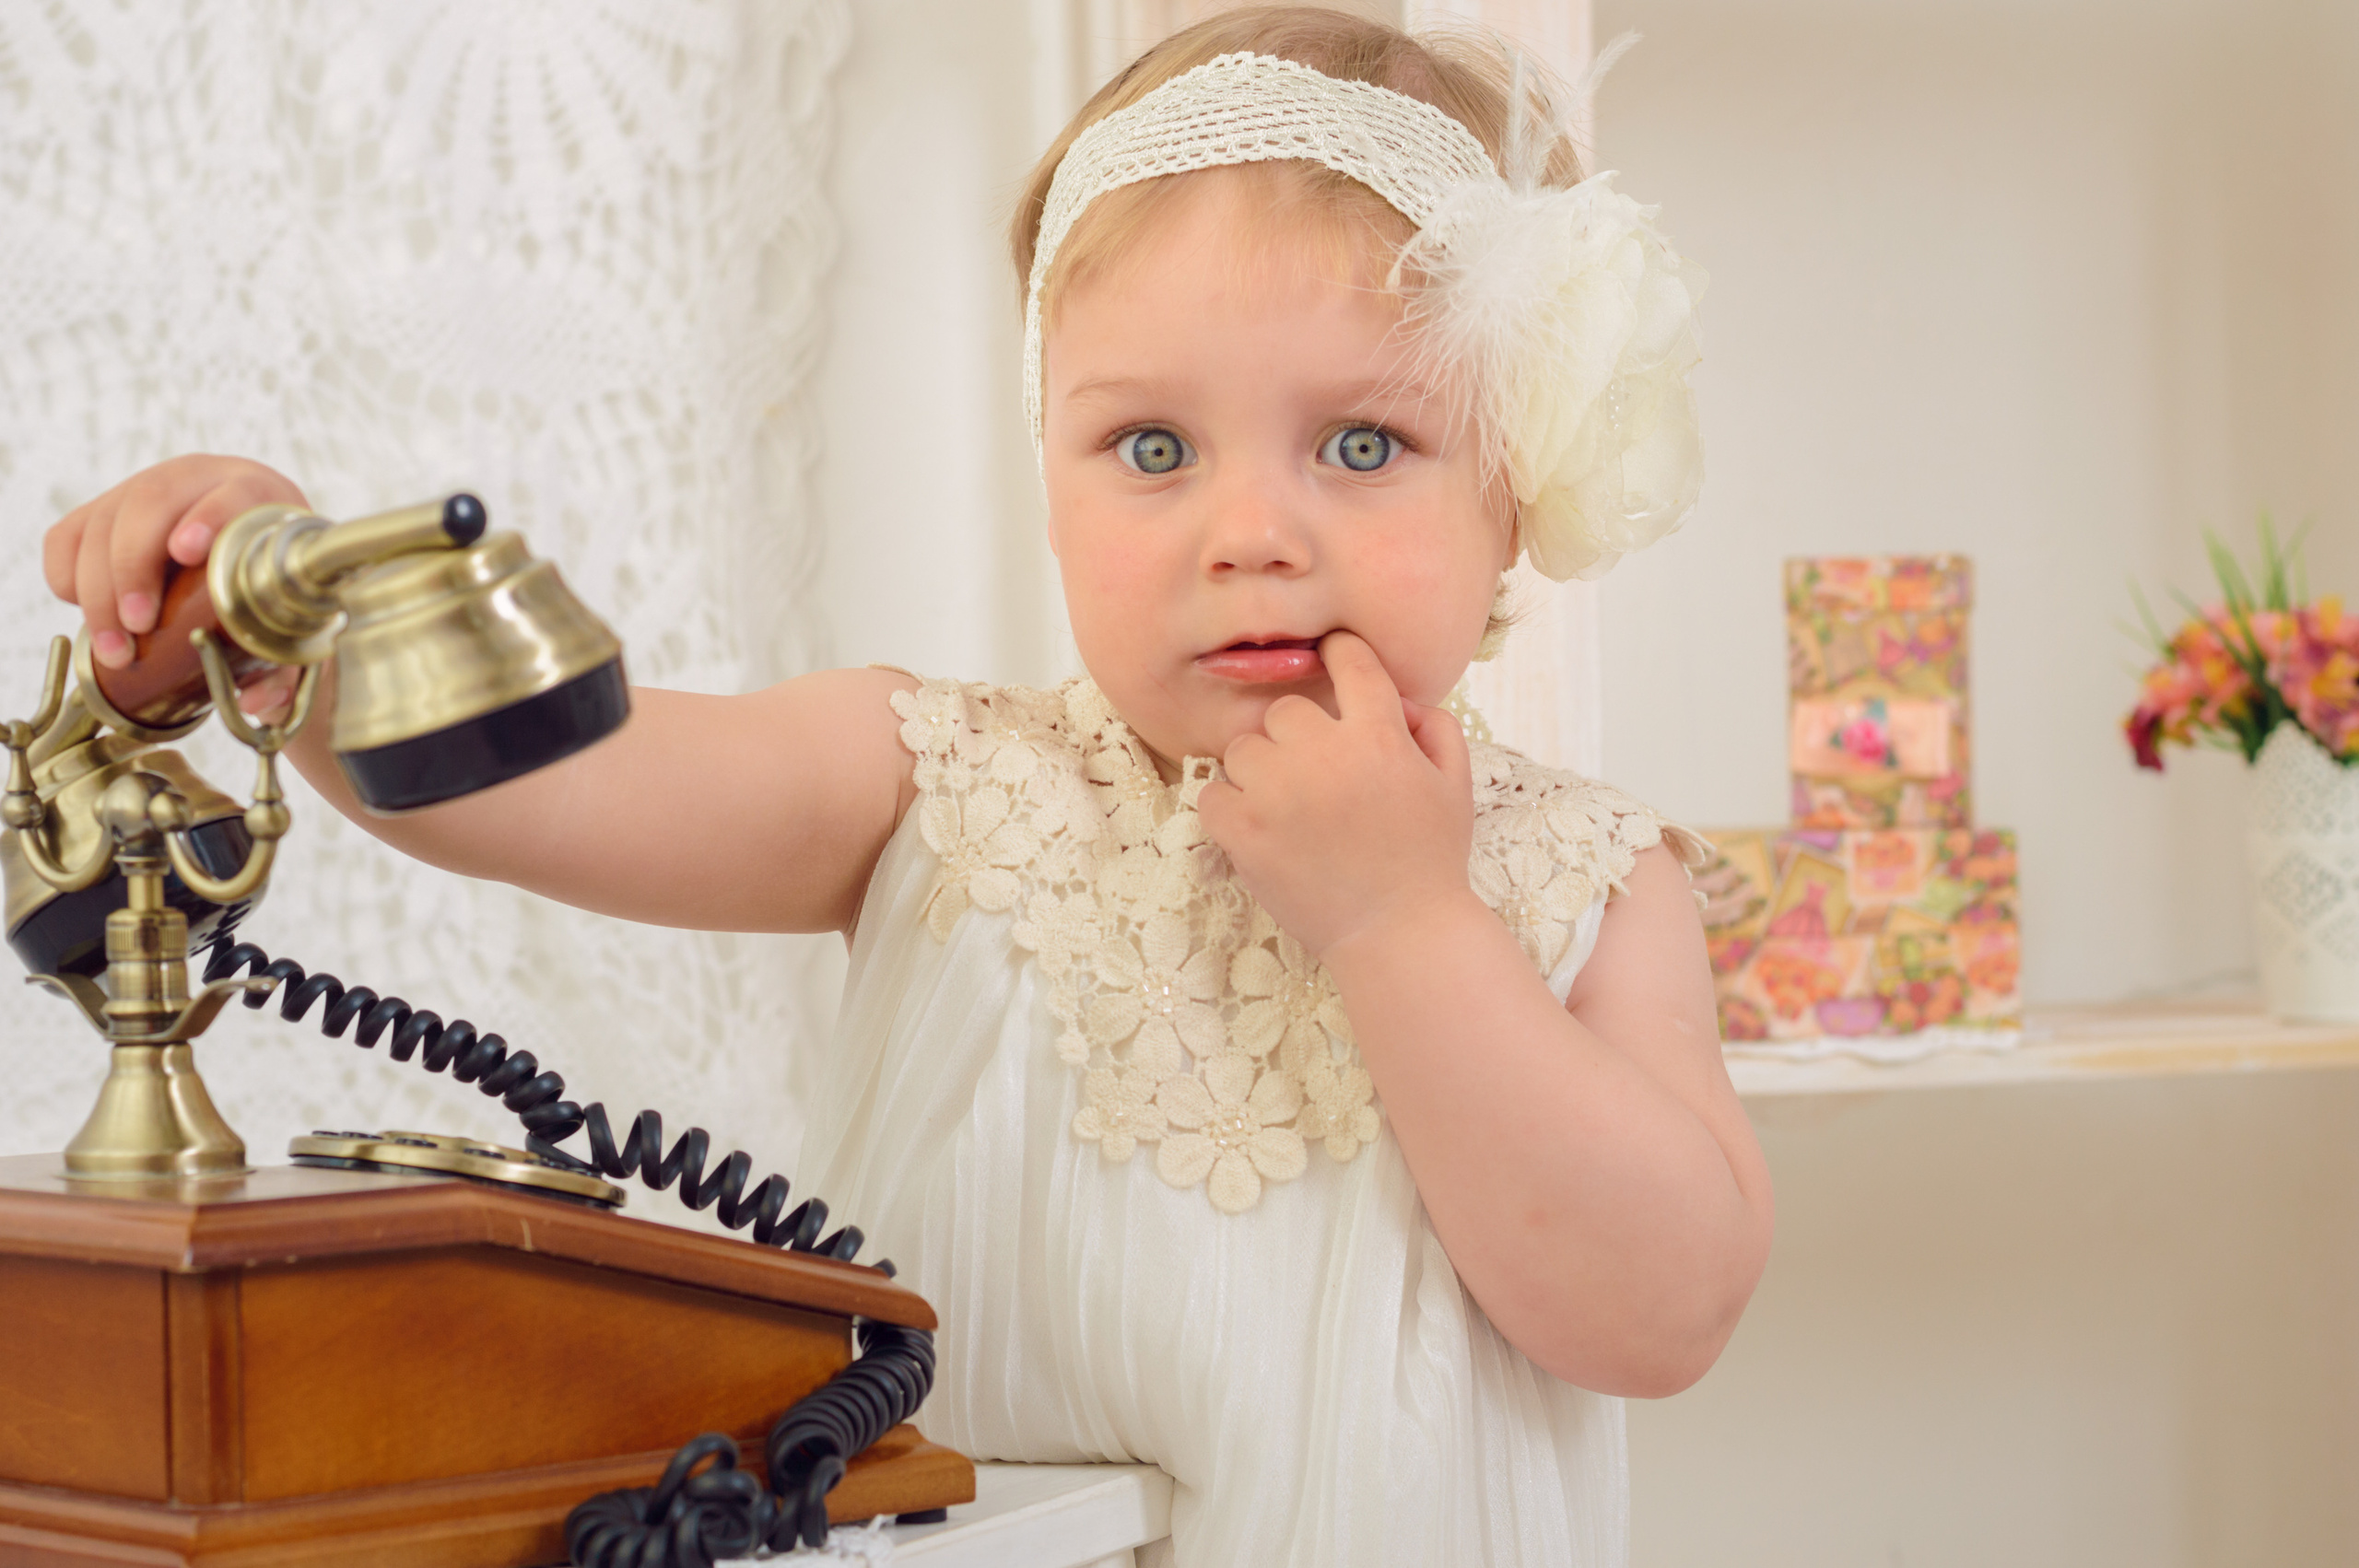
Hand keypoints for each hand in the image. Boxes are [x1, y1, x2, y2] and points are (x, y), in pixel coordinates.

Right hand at [43, 455, 307, 668]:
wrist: (243, 554)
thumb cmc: (272, 590)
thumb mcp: (288, 616)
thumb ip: (282, 662)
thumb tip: (256, 702)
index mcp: (258, 497)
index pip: (232, 493)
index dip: (208, 518)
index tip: (187, 552)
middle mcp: (198, 480)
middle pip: (151, 502)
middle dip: (134, 567)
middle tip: (139, 626)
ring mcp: (144, 490)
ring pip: (104, 520)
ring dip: (99, 586)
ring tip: (116, 645)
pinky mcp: (103, 511)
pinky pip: (67, 536)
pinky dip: (68, 575)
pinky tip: (86, 609)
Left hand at [1196, 631, 1476, 960]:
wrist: (1399, 934)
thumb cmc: (1430, 858)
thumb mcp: (1455, 783)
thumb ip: (1435, 725)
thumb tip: (1397, 698)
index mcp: (1378, 735)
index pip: (1350, 661)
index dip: (1340, 654)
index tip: (1332, 659)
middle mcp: (1325, 755)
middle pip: (1285, 711)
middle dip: (1300, 737)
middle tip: (1319, 775)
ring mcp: (1278, 794)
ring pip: (1244, 749)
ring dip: (1262, 770)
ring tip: (1289, 806)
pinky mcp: (1244, 833)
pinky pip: (1212, 794)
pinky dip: (1230, 807)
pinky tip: (1260, 826)